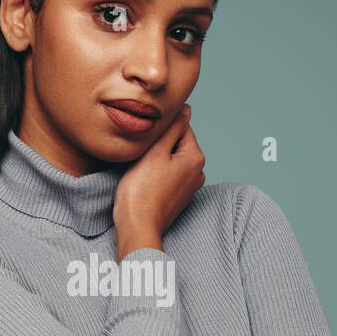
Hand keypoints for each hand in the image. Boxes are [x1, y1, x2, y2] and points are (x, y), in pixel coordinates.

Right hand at [113, 103, 204, 255]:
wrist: (137, 226)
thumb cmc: (142, 190)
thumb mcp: (155, 151)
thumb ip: (172, 127)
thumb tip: (185, 109)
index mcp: (196, 157)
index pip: (181, 127)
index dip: (160, 132)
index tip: (148, 144)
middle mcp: (199, 172)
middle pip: (177, 144)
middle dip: (160, 147)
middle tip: (143, 159)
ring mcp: (190, 187)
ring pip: (172, 161)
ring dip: (157, 161)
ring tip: (143, 173)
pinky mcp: (179, 198)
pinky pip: (169, 177)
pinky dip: (158, 176)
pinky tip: (147, 184)